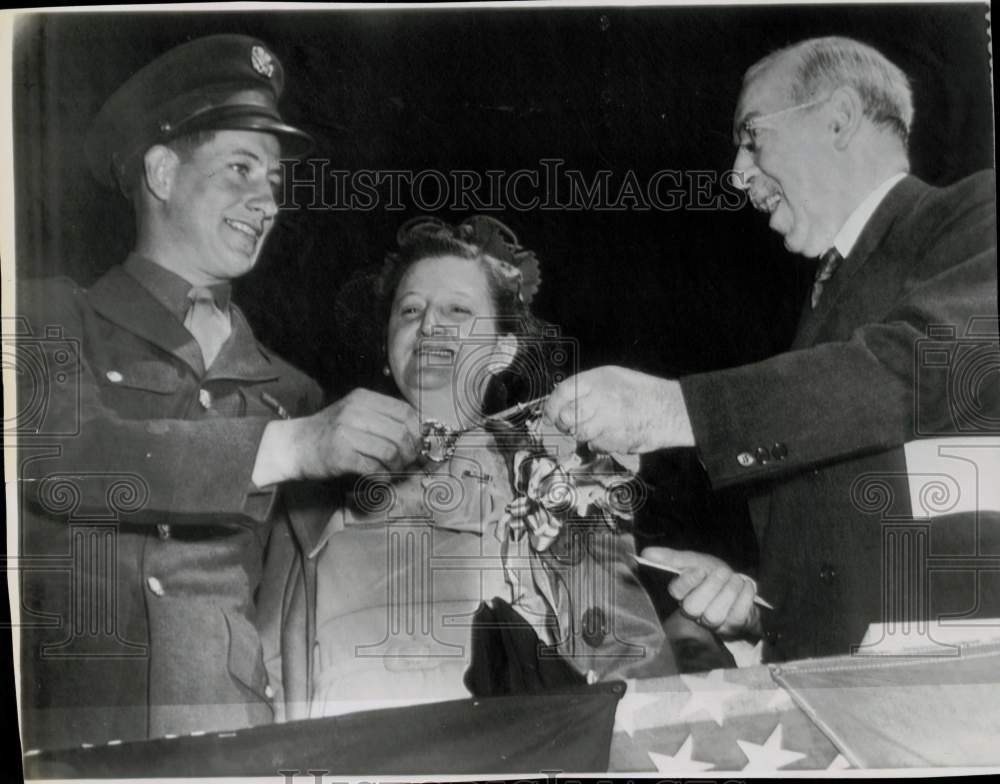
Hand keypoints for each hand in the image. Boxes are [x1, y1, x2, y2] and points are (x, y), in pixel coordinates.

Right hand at [253, 389, 419, 484]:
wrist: (294, 445)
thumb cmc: (329, 432)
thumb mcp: (354, 413)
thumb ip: (382, 418)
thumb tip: (418, 435)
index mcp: (363, 398)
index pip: (405, 411)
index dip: (418, 431)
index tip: (418, 444)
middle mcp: (355, 411)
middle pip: (401, 433)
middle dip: (410, 452)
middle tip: (408, 462)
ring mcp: (346, 432)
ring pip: (390, 451)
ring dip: (397, 467)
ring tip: (392, 471)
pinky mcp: (340, 455)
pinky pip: (374, 468)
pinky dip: (382, 477)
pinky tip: (379, 478)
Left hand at [543, 367, 694, 453]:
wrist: (670, 409)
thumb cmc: (642, 393)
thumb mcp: (613, 377)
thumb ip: (587, 388)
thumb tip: (563, 401)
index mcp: (597, 379)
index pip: (561, 393)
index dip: (552, 407)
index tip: (550, 415)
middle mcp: (600, 398)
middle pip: (566, 417)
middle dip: (565, 425)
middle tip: (569, 426)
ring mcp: (607, 420)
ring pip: (580, 433)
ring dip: (584, 435)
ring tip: (599, 428)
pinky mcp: (614, 439)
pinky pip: (596, 445)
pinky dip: (600, 444)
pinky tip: (613, 434)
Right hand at [641, 546, 761, 639]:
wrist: (741, 587)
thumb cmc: (714, 575)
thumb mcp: (695, 561)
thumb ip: (672, 558)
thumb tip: (645, 552)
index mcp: (683, 594)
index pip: (676, 593)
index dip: (688, 581)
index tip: (700, 569)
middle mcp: (695, 612)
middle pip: (693, 607)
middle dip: (710, 587)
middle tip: (723, 572)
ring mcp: (714, 623)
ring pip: (714, 615)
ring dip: (728, 592)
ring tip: (736, 579)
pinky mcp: (733, 626)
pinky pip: (737, 615)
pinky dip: (744, 597)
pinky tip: (746, 586)